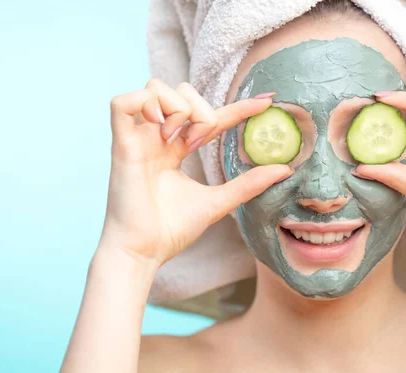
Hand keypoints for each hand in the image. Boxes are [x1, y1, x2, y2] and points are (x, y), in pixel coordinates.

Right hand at [101, 80, 291, 267]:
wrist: (145, 251)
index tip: (267, 102)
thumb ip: (247, 184)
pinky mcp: (121, 144)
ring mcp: (138, 139)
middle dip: (200, 108)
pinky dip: (144, 104)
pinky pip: (121, 102)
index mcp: (175, 150)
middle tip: (199, 142)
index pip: (210, 118)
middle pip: (180, 91)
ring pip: (154, 88)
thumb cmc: (172, 231)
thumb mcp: (217, 202)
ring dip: (177, 107)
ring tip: (178, 138)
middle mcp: (156, 139)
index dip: (238, 108)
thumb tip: (284, 170)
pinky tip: (159, 126)